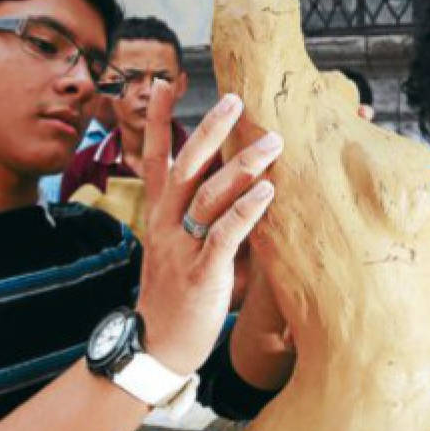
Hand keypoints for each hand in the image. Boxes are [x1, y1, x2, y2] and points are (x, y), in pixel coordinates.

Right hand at [135, 82, 280, 374]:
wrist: (156, 348)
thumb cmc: (179, 298)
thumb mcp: (189, 251)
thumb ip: (215, 221)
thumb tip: (250, 193)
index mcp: (160, 216)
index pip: (157, 158)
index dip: (158, 120)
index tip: (164, 82)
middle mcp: (166, 225)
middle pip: (186, 166)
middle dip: (210, 129)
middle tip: (237, 98)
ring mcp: (182, 248)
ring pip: (209, 196)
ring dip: (242, 166)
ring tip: (273, 142)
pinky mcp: (201, 274)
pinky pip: (223, 236)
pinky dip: (246, 212)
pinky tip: (267, 193)